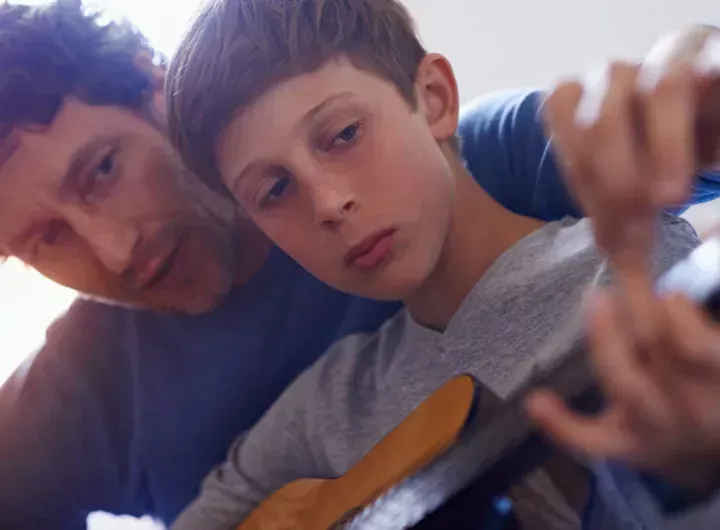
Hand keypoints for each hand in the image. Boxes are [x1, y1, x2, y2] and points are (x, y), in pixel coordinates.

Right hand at [525, 287, 719, 492]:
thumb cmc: (669, 408)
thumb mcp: (631, 417)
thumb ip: (594, 386)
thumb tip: (555, 360)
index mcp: (629, 442)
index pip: (588, 442)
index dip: (559, 425)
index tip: (534, 400)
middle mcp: (663, 427)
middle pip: (627, 386)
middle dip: (605, 341)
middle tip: (596, 299)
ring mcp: (700, 403)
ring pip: (658, 345)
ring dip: (641, 310)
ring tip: (634, 296)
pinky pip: (692, 331)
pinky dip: (674, 305)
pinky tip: (669, 300)